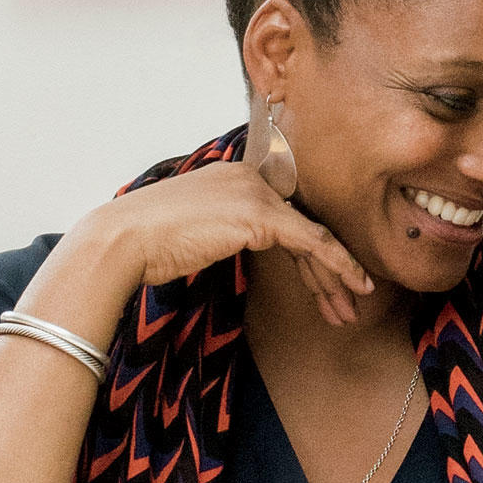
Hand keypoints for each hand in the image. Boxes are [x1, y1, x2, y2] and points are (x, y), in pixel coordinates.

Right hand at [64, 154, 378, 329]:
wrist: (125, 239)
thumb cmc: (148, 244)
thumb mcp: (193, 231)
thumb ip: (222, 231)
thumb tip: (231, 247)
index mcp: (236, 178)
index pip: (286, 216)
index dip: (310, 254)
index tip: (327, 286)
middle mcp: (252, 178)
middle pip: (303, 226)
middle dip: (328, 269)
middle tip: (349, 301)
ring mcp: (258, 193)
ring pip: (314, 236)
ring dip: (337, 275)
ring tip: (355, 305)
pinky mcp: (261, 215)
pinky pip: (313, 242)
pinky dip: (339, 264)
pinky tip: (356, 284)